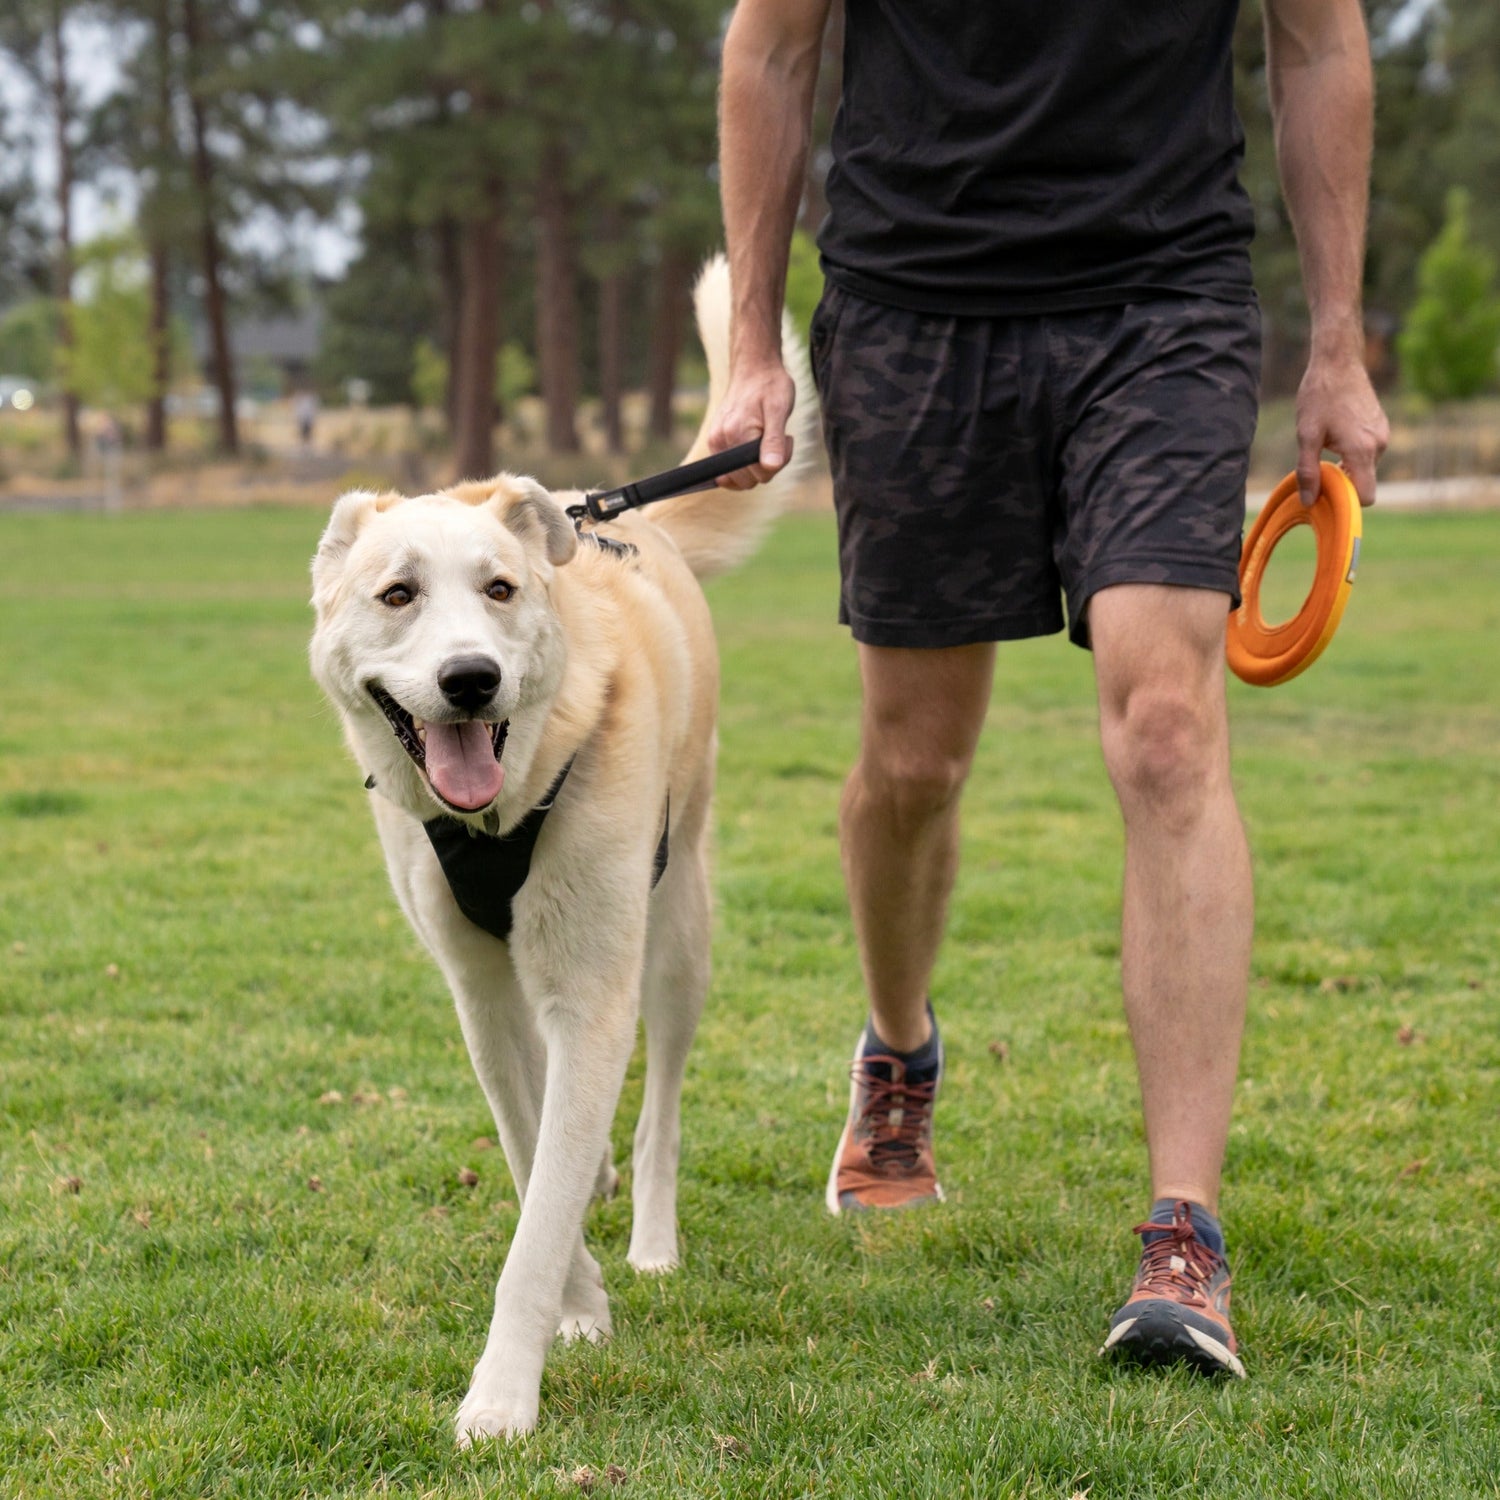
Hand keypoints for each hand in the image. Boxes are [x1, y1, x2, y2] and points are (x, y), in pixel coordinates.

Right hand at [706, 358, 796, 489]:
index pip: (758, 475)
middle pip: (749, 480)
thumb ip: (773, 441)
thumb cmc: (770, 386)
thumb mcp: (779, 410)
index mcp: (735, 435)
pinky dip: (749, 461)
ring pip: (742, 477)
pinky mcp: (715, 443)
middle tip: (779, 437)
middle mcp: (719, 442)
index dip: (777, 463)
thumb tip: (770, 467)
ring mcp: (715, 443)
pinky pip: (734, 469)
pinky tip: (757, 441)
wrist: (753, 369)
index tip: (785, 438)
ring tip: (768, 436)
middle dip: (768, 465)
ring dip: (759, 464)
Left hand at [1294, 341, 1388, 507]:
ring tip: (1324, 446)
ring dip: (1345, 465)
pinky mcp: (1380, 425)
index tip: (1326, 493)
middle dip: (1342, 482)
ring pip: (1364, 466)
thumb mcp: (1306, 436)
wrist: (1338, 362)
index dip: (1347, 501)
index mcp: (1363, 450)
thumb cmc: (1319, 397)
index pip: (1366, 495)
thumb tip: (1309, 501)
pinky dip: (1352, 452)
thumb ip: (1308, 471)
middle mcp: (1379, 444)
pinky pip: (1368, 451)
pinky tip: (1335, 435)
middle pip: (1363, 481)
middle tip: (1317, 469)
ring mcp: (1383, 434)